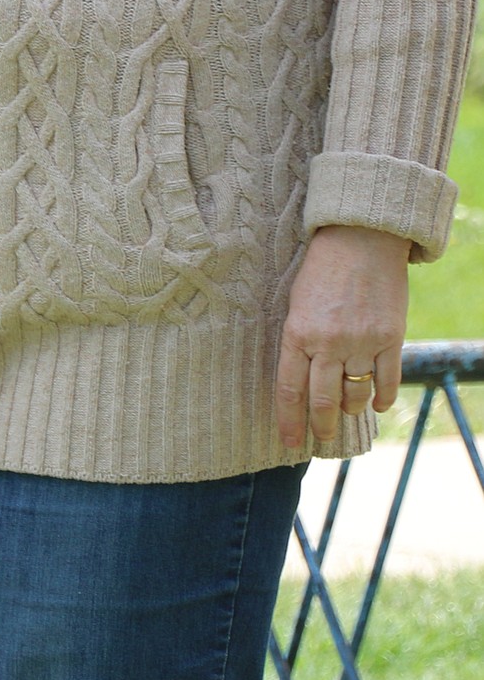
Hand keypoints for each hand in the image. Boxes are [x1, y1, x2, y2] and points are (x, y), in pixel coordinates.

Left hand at [276, 224, 409, 449]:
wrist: (361, 237)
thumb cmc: (321, 266)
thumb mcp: (297, 300)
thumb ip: (299, 338)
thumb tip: (302, 377)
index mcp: (298, 332)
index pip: (290, 390)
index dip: (289, 421)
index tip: (289, 442)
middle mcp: (328, 343)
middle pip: (323, 401)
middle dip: (320, 427)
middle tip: (320, 439)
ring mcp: (362, 341)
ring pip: (355, 395)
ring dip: (350, 409)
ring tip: (347, 412)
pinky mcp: (390, 337)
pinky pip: (387, 381)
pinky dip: (382, 398)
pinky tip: (377, 404)